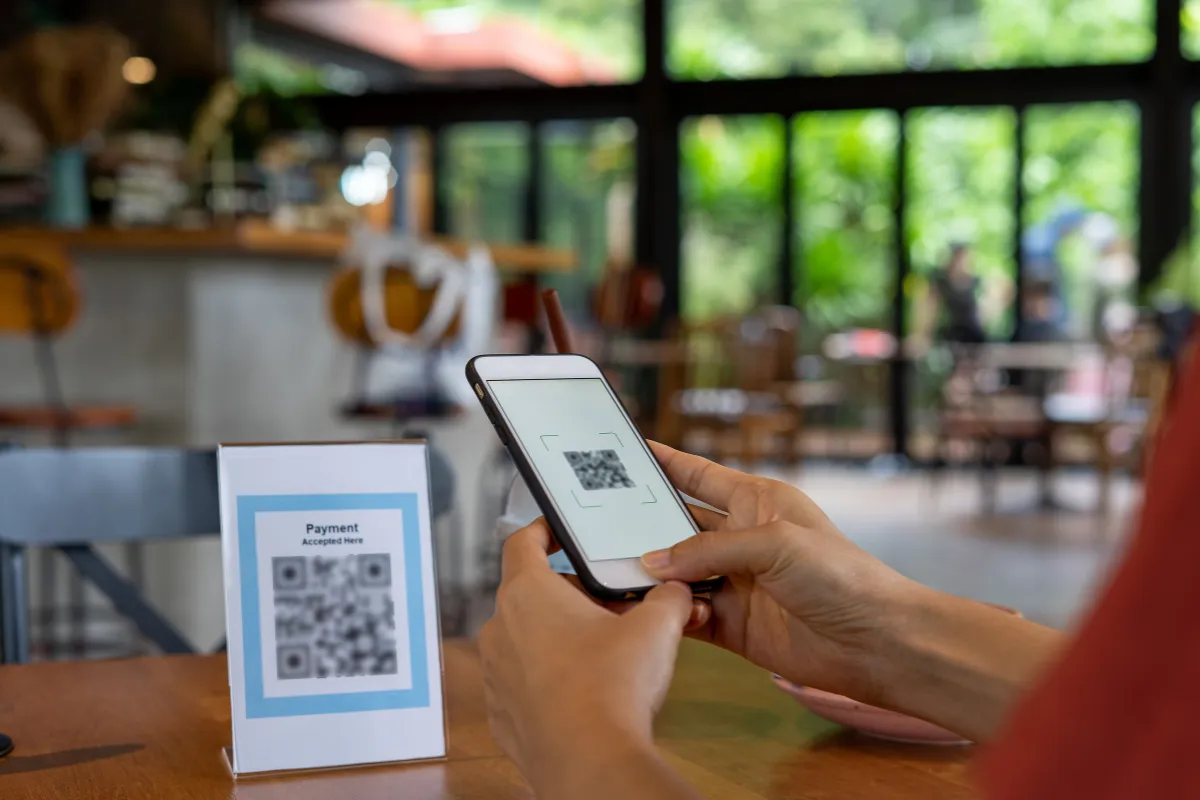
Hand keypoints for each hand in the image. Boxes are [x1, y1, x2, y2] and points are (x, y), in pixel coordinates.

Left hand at [479, 519, 697, 797]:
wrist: (590, 760)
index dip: (542, 531)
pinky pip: (523, 684)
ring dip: (557, 640)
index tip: (557, 531)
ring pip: (525, 640)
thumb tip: (678, 592)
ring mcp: (496, 674)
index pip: (522, 543)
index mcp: (528, 593)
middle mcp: (500, 628)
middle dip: (570, 597)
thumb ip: (668, 598)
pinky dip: (548, 681)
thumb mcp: (655, 628)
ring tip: (601, 652)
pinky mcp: (501, 713)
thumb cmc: (611, 688)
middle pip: (531, 594)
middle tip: (609, 606)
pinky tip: (584, 692)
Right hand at [642, 442, 921, 706]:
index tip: (624, 450)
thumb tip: (654, 562)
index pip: (697, 475)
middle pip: (676, 526)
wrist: (876, 642)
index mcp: (756, 502)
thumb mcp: (775, 544)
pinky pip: (687, 616)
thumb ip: (709, 550)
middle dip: (643, 526)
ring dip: (652, 576)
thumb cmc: (842, 575)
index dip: (663, 462)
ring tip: (618, 574)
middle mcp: (740, 539)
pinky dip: (669, 616)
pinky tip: (657, 615)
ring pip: (676, 575)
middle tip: (600, 524)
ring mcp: (735, 583)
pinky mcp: (733, 625)